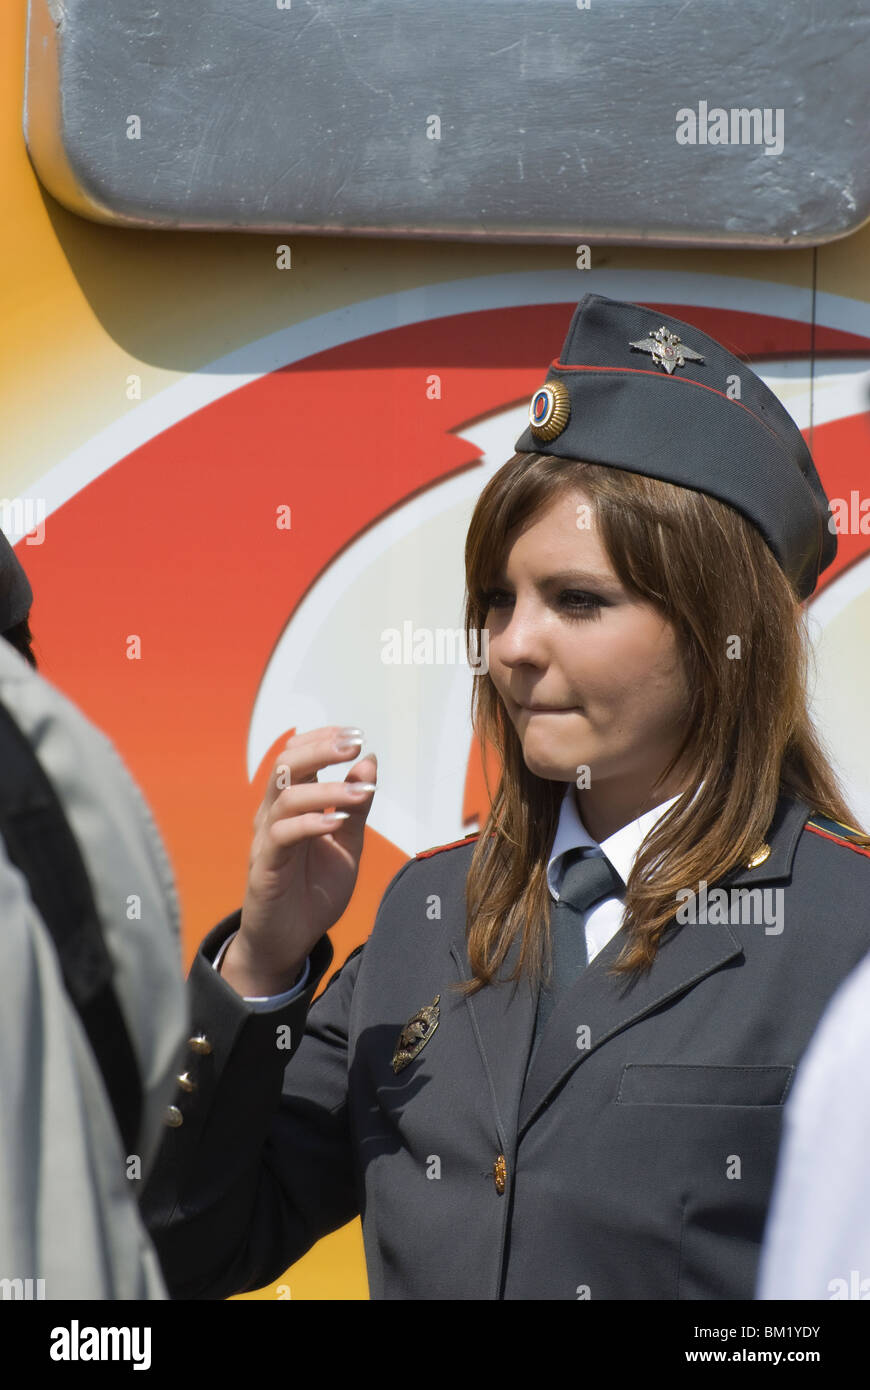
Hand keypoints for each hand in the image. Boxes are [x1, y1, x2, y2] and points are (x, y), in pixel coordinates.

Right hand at [220, 726, 375, 996]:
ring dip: (326, 790)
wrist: (289, 940)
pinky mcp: (265, 866)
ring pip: (286, 797)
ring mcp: (266, 839)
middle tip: (353, 745)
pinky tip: (337, 824)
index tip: (355, 735)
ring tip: (359, 793)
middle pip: (287, 765)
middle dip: (321, 749)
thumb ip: (356, 806)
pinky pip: (281, 836)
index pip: (298, 756)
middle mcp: (273, 814)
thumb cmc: (315, 889)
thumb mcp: (348, 845)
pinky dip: (310, 824)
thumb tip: (369, 761)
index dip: (323, 739)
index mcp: (291, 804)